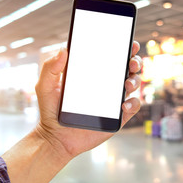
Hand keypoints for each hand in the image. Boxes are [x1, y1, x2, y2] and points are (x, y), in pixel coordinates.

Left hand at [35, 42, 141, 160]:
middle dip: (135, 62)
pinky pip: (133, 106)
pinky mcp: (119, 116)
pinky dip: (133, 103)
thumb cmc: (51, 111)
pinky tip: (124, 104)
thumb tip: (63, 49)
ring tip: (126, 85)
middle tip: (131, 63)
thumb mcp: (46, 87)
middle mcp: (108, 85)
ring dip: (135, 81)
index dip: (124, 49)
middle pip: (129, 69)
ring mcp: (114, 100)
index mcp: (94, 74)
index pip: (112, 57)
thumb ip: (51, 68)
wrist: (57, 138)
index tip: (129, 43)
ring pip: (134, 85)